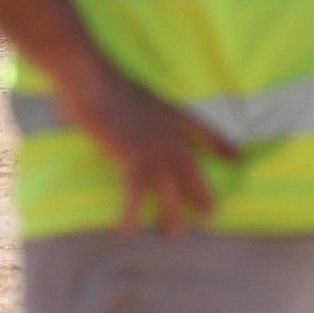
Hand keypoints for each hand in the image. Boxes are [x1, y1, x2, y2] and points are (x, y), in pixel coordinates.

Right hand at [0, 0, 239, 236]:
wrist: (89, 75)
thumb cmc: (94, 76)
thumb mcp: (112, 89)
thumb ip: (106, 100)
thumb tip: (74, 103)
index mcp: (165, 110)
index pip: (201, 130)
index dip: (221, 145)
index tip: (239, 157)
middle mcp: (164, 130)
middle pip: (190, 166)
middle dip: (202, 191)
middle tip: (212, 214)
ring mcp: (150, 145)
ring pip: (170, 187)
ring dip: (172, 213)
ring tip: (175, 236)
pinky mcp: (131, 157)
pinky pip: (135, 193)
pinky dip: (132, 213)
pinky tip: (128, 231)